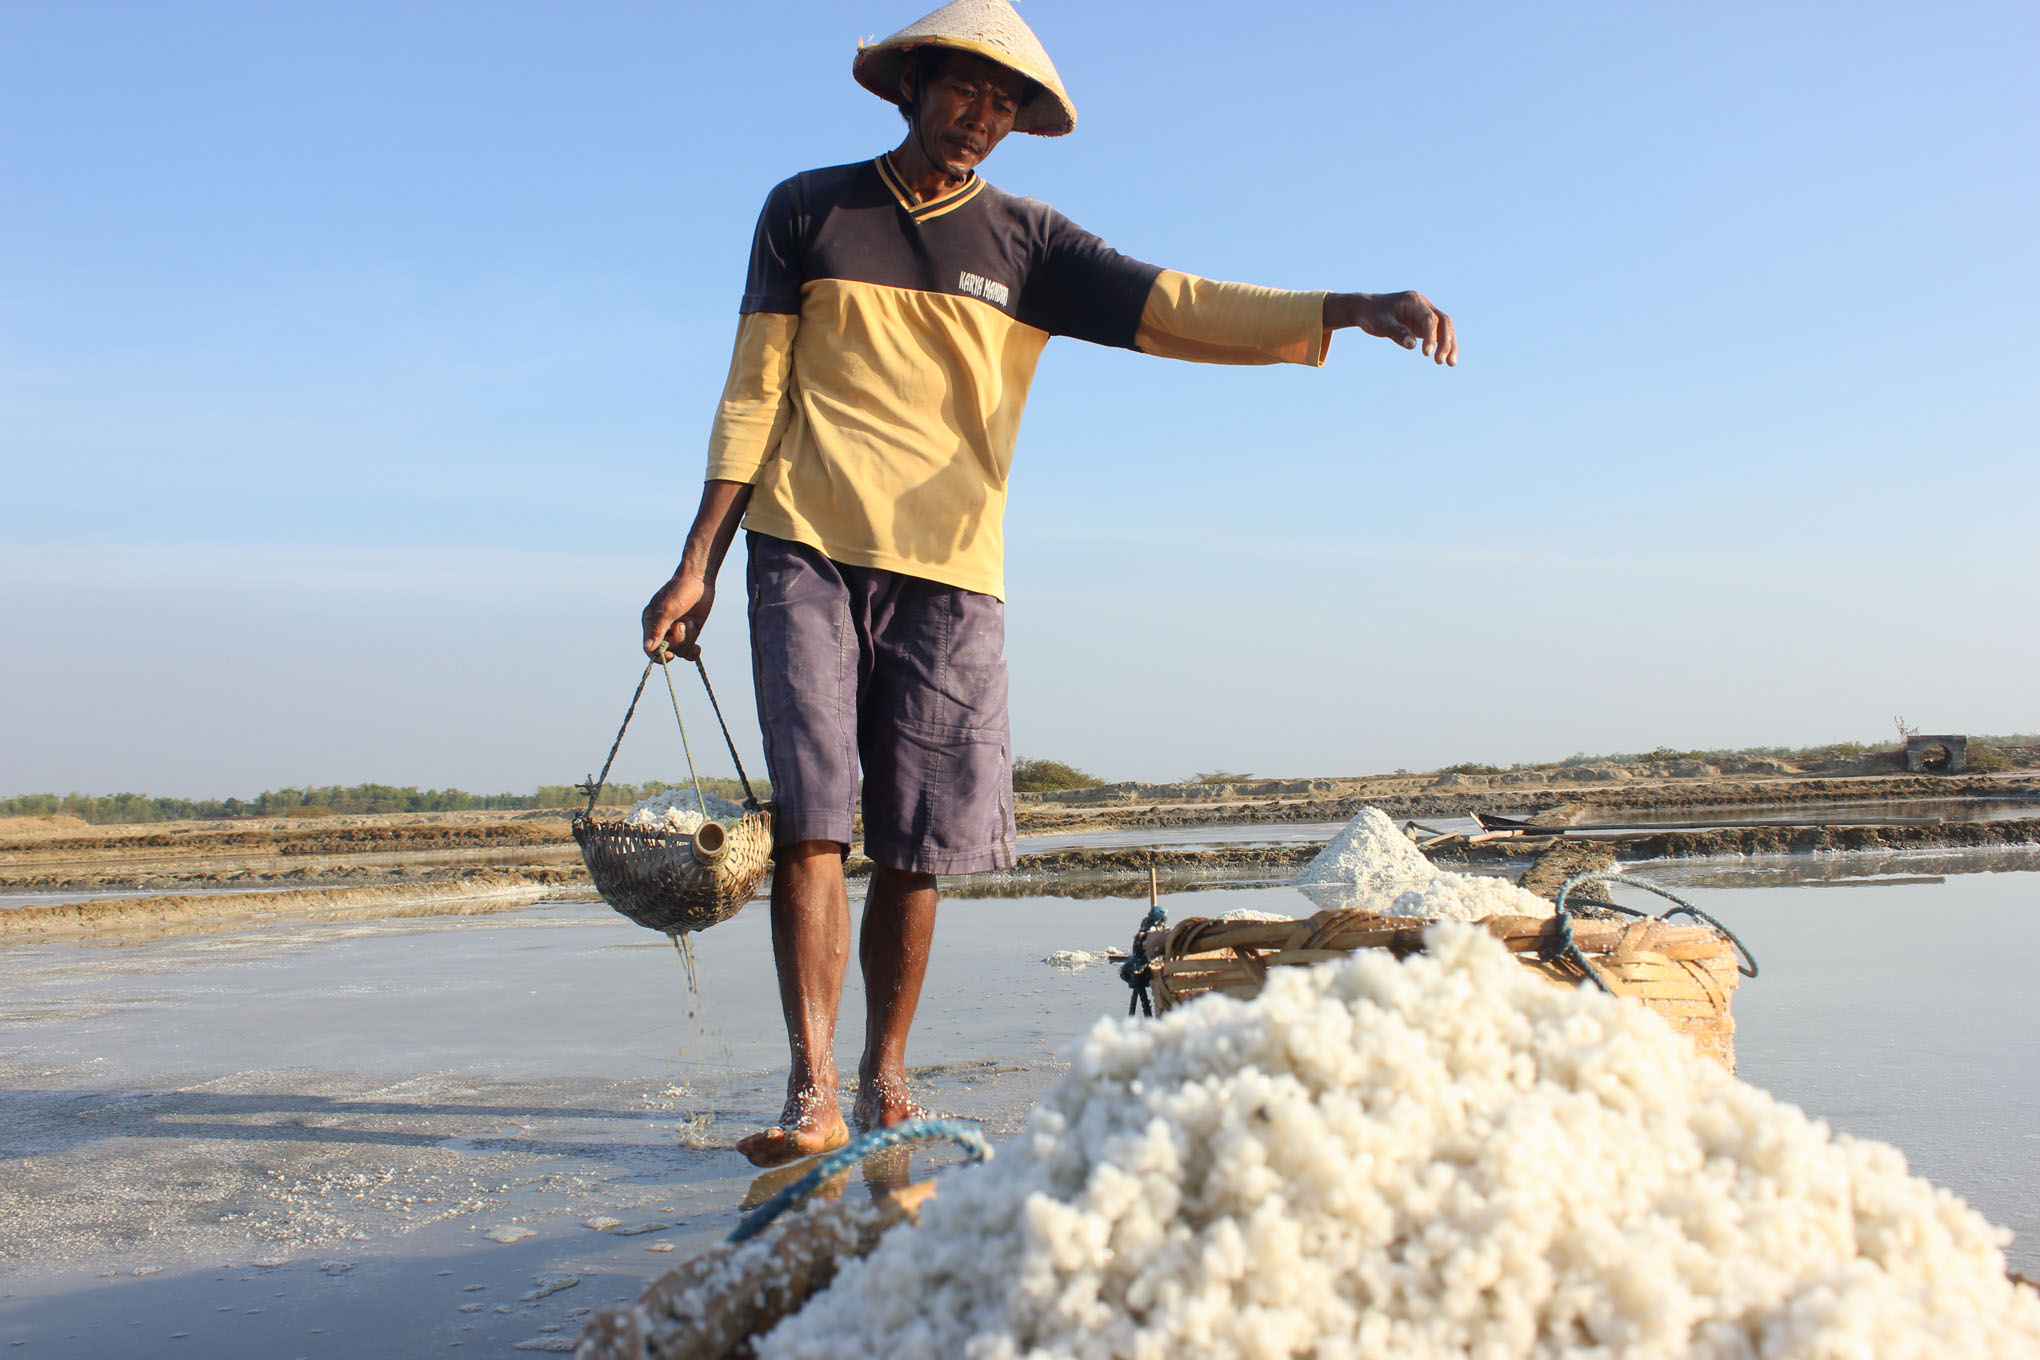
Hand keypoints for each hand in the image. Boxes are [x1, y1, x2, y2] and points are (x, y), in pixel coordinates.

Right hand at [642, 573, 713, 660]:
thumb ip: (658, 629)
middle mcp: (662, 629)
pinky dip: (693, 652)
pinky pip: (689, 650)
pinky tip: (697, 648)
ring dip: (688, 640)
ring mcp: (676, 631)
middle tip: (684, 624)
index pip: (650, 648)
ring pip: (680, 651)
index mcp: (651, 623)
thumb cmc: (679, 591)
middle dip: (678, 641)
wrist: (699, 580)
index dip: (658, 656)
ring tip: (691, 623)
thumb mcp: (668, 610)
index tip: (670, 655)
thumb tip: (648, 648)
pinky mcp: (690, 632)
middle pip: (667, 650)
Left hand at [1328, 291, 1456, 365]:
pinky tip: (1444, 359)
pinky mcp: (1424, 323)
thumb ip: (1396, 332)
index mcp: (1414, 300)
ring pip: (1445, 328)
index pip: (1429, 319)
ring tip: (1451, 364)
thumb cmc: (1372, 315)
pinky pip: (1439, 333)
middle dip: (1446, 341)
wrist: (1367, 309)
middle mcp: (1423, 305)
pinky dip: (1443, 345)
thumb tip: (1412, 345)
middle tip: (1440, 361)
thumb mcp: (1380, 324)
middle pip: (1444, 321)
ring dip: (1449, 345)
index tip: (1426, 354)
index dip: (1430, 336)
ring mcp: (1425, 313)